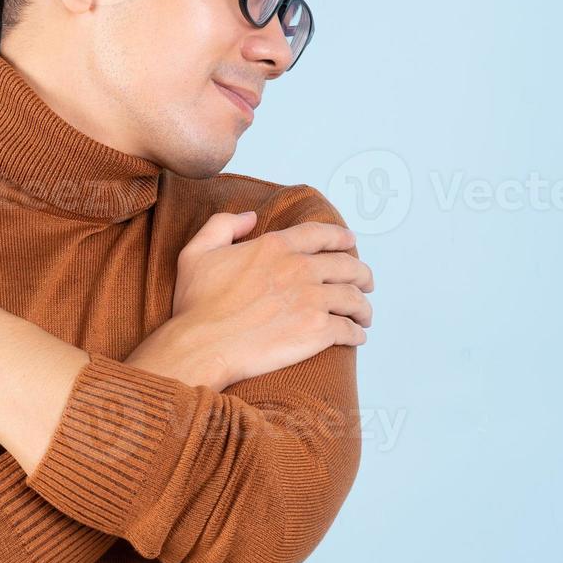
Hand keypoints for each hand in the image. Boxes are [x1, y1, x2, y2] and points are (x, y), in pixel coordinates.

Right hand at [126, 211, 373, 389]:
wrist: (203, 345)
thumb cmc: (196, 306)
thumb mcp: (197, 252)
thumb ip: (223, 225)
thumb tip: (250, 217)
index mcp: (275, 246)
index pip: (320, 234)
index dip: (341, 237)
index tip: (350, 242)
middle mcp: (299, 268)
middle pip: (347, 265)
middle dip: (362, 273)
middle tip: (366, 282)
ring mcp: (312, 300)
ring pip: (354, 298)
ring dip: (363, 306)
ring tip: (364, 314)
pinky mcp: (317, 331)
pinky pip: (348, 329)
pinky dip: (356, 333)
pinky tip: (356, 336)